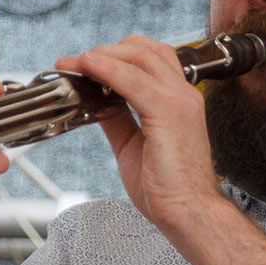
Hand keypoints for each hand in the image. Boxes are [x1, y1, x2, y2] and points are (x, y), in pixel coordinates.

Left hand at [56, 36, 225, 232]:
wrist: (189, 213)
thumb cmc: (168, 188)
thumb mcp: (131, 144)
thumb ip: (116, 118)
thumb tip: (95, 102)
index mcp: (177, 101)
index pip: (149, 60)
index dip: (115, 55)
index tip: (84, 63)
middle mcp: (182, 95)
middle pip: (145, 50)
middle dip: (107, 50)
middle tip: (76, 62)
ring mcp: (179, 101)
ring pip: (139, 57)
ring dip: (103, 55)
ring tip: (76, 63)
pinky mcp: (169, 112)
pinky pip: (132, 81)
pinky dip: (107, 70)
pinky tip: (87, 68)